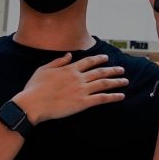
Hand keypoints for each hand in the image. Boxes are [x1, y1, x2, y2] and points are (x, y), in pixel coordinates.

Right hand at [12, 53, 126, 125]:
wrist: (33, 103)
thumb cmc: (35, 88)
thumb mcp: (44, 69)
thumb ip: (58, 61)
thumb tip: (68, 55)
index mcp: (69, 69)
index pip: (88, 62)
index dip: (99, 59)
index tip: (106, 58)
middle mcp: (78, 78)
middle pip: (100, 72)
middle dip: (112, 70)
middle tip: (121, 69)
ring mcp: (81, 90)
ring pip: (104, 84)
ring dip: (116, 81)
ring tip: (125, 80)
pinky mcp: (83, 103)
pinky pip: (102, 98)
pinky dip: (113, 97)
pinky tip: (121, 96)